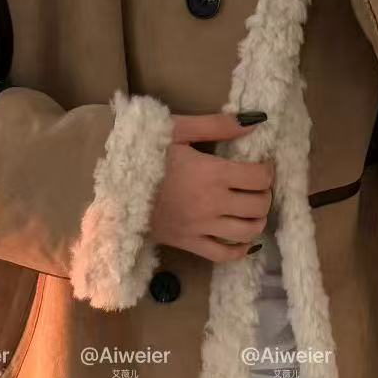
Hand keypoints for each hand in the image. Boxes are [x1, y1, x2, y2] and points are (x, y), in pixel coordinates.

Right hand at [149, 112, 273, 262]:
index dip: (267, 171)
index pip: (259, 177)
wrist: (109, 182)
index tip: (261, 166)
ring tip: (252, 211)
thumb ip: (217, 125)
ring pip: (247, 232)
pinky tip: (244, 241)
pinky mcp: (188, 244)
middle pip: (258, 206)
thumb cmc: (142, 152)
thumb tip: (254, 122)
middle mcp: (212, 203)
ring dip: (258, 222)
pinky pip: (223, 255)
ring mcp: (201, 227)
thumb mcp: (178, 129)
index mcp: (212, 173)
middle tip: (256, 187)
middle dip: (264, 195)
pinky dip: (240, 251)